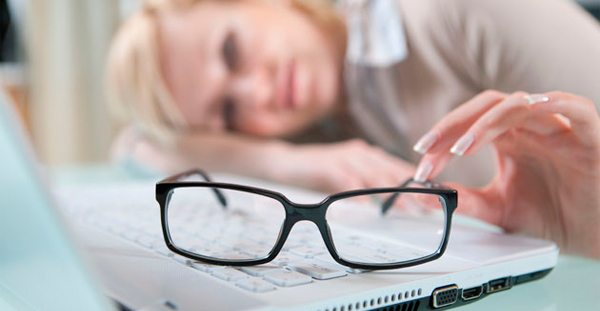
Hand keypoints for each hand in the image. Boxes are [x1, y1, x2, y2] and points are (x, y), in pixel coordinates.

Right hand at [270, 139, 415, 193]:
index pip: (397, 166)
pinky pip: (347, 180)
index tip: (434, 194)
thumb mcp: (347, 177)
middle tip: (429, 204)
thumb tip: (392, 201)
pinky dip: (360, 193)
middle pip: (391, 170)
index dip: (417, 179)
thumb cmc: (317, 171)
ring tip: (408, 207)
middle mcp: (359, 152)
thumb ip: (367, 184)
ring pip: (374, 175)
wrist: (284, 160)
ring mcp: (344, 156)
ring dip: (393, 192)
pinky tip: (371, 206)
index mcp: (367, 153)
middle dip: (411, 188)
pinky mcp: (327, 164)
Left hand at [412, 90, 599, 258]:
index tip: (421, 162)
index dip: (441, 138)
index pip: (468, 123)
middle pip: (486, 106)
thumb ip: (466, 201)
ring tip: (463, 147)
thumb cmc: (550, 216)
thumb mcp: (497, 210)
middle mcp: (530, 128)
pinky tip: (533, 106)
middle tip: (429, 149)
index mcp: (508, 139)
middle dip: (453, 125)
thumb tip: (428, 194)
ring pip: (521, 104)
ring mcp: (558, 130)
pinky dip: (557, 101)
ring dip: (487, 122)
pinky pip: (578, 109)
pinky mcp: (589, 139)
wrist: (591, 237)